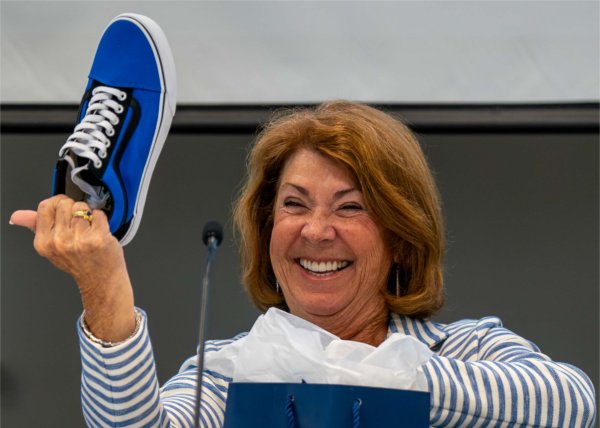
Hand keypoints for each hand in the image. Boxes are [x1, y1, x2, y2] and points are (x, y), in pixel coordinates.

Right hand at [10, 195, 135, 341]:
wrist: (99, 280)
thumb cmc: (77, 263)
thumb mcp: (51, 247)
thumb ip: (35, 227)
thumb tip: (16, 216)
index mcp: (44, 243)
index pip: (45, 207)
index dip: (57, 203)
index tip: (64, 210)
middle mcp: (59, 242)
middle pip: (64, 203)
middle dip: (73, 209)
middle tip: (77, 224)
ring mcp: (80, 240)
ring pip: (82, 207)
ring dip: (88, 214)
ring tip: (88, 229)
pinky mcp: (99, 238)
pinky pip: (98, 213)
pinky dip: (100, 219)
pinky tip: (99, 232)